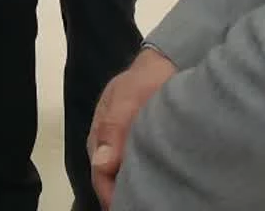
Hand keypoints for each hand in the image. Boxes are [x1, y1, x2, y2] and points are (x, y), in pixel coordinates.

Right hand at [88, 47, 175, 207]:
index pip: (100, 175)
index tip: (127, 206)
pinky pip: (140, 170)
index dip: (111, 195)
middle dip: (123, 194)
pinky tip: (160, 184)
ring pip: (124, 176)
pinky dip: (147, 178)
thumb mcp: (125, 99)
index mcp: (98, 137)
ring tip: (155, 199)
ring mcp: (126, 149)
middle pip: (111, 180)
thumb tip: (102, 163)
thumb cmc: (142, 82)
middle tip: (146, 204)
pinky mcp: (143, 149)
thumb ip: (113, 127)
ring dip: (135, 186)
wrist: (166, 67)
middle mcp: (109, 148)